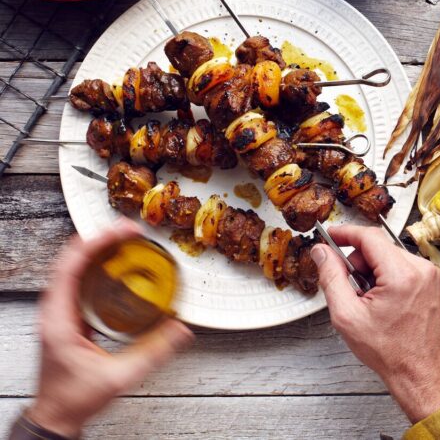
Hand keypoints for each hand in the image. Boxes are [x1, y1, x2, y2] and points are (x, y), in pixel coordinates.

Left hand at [27, 220, 193, 436]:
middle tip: (129, 230)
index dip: (95, 244)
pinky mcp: (65, 316)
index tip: (121, 232)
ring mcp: (57, 312)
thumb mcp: (119, 377)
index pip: (71, 268)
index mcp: (58, 320)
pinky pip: (77, 280)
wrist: (57, 416)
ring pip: (72, 267)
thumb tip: (181, 329)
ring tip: (124, 240)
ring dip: (96, 250)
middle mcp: (53, 311)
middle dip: (99, 239)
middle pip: (70, 260)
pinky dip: (95, 266)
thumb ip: (153, 352)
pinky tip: (115, 265)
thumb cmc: (75, 399)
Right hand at [312, 226, 439, 422]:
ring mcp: (432, 274)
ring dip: (375, 271)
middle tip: (352, 290)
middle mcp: (421, 269)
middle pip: (380, 247)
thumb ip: (331, 277)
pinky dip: (390, 277)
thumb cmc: (388, 350)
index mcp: (402, 274)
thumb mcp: (347, 315)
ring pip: (392, 256)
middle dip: (360, 263)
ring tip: (371, 301)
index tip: (331, 235)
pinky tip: (386, 301)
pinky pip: (405, 266)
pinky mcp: (435, 280)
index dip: (346, 233)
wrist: (419, 370)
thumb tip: (321, 252)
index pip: (370, 236)